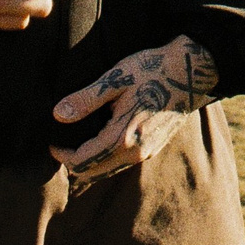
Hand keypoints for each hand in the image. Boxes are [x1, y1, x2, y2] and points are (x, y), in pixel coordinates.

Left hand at [49, 35, 218, 183]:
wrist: (192, 71)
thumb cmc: (153, 70)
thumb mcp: (116, 79)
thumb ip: (86, 99)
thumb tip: (58, 115)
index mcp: (122, 138)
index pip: (81, 161)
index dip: (61, 154)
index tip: (52, 141)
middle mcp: (134, 153)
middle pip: (92, 173)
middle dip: (73, 162)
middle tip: (62, 142)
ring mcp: (146, 153)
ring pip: (107, 171)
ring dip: (90, 162)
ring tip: (78, 141)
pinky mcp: (153, 148)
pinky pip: (121, 164)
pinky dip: (105, 159)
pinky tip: (101, 139)